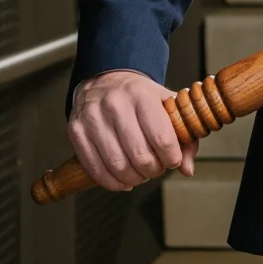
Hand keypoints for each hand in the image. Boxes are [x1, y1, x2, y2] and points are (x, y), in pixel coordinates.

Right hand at [67, 70, 198, 191]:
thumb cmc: (140, 97)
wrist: (105, 80)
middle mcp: (115, 104)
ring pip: (117, 166)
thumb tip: (186, 169)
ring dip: (134, 178)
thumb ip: (184, 136)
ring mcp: (92, 118)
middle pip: (140, 156)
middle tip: (156, 168)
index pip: (162, 137)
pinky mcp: (76, 131)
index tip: (173, 160)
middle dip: (153, 170)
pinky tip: (123, 180)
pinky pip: (95, 169)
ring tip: (140, 174)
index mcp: (142, 95)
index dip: (172, 158)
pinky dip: (112, 182)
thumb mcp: (167, 105)